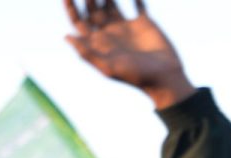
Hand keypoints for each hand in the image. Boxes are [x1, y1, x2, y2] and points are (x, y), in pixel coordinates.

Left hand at [63, 0, 193, 110]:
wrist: (164, 78)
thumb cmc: (135, 76)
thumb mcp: (108, 67)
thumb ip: (87, 52)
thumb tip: (66, 36)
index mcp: (99, 43)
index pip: (79, 22)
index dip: (71, 8)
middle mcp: (110, 33)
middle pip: (92, 10)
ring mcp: (126, 27)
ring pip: (110, 4)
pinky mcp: (143, 23)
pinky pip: (137, 5)